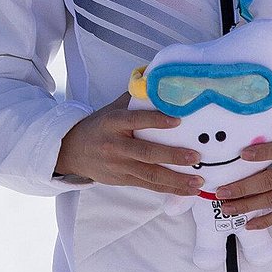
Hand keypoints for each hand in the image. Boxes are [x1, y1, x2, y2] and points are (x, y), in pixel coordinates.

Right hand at [55, 93, 203, 194]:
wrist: (73, 151)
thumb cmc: (99, 126)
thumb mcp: (112, 109)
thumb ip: (134, 99)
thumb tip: (157, 81)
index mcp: (113, 123)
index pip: (136, 120)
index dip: (156, 120)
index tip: (177, 120)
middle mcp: (116, 145)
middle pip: (146, 152)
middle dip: (172, 156)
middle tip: (195, 156)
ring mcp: (119, 165)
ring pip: (150, 174)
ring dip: (176, 179)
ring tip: (198, 180)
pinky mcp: (123, 180)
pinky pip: (149, 185)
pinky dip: (169, 188)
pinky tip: (186, 190)